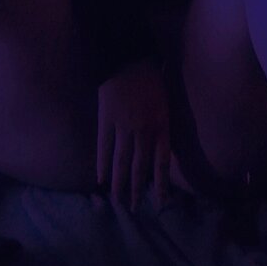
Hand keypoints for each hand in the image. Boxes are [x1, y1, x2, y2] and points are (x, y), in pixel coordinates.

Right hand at [97, 58, 170, 212]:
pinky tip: (101, 179)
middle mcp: (144, 130)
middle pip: (141, 167)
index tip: (161, 201)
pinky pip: (103, 148)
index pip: (162, 161)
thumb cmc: (150, 74)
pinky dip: (102, 165)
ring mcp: (123, 127)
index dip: (161, 183)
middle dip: (138, 190)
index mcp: (161, 124)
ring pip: (122, 162)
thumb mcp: (165, 100)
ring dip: (120, 184)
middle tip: (135, 208)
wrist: (128, 57)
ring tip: (118, 201)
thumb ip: (163, 123)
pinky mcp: (106, 121)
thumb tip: (162, 144)